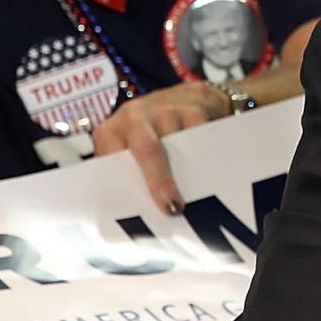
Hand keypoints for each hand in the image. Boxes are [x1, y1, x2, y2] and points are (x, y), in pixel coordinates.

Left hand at [90, 79, 228, 214]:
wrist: (187, 98)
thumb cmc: (152, 136)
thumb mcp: (129, 152)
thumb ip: (128, 178)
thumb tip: (137, 222)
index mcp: (110, 133)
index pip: (110, 161)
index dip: (122, 187)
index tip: (135, 214)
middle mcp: (133, 116)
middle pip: (147, 148)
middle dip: (160, 180)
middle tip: (172, 208)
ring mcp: (164, 109)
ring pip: (178, 142)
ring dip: (188, 171)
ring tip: (199, 195)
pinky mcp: (193, 106)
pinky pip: (201, 134)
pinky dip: (206, 155)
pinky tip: (210, 170)